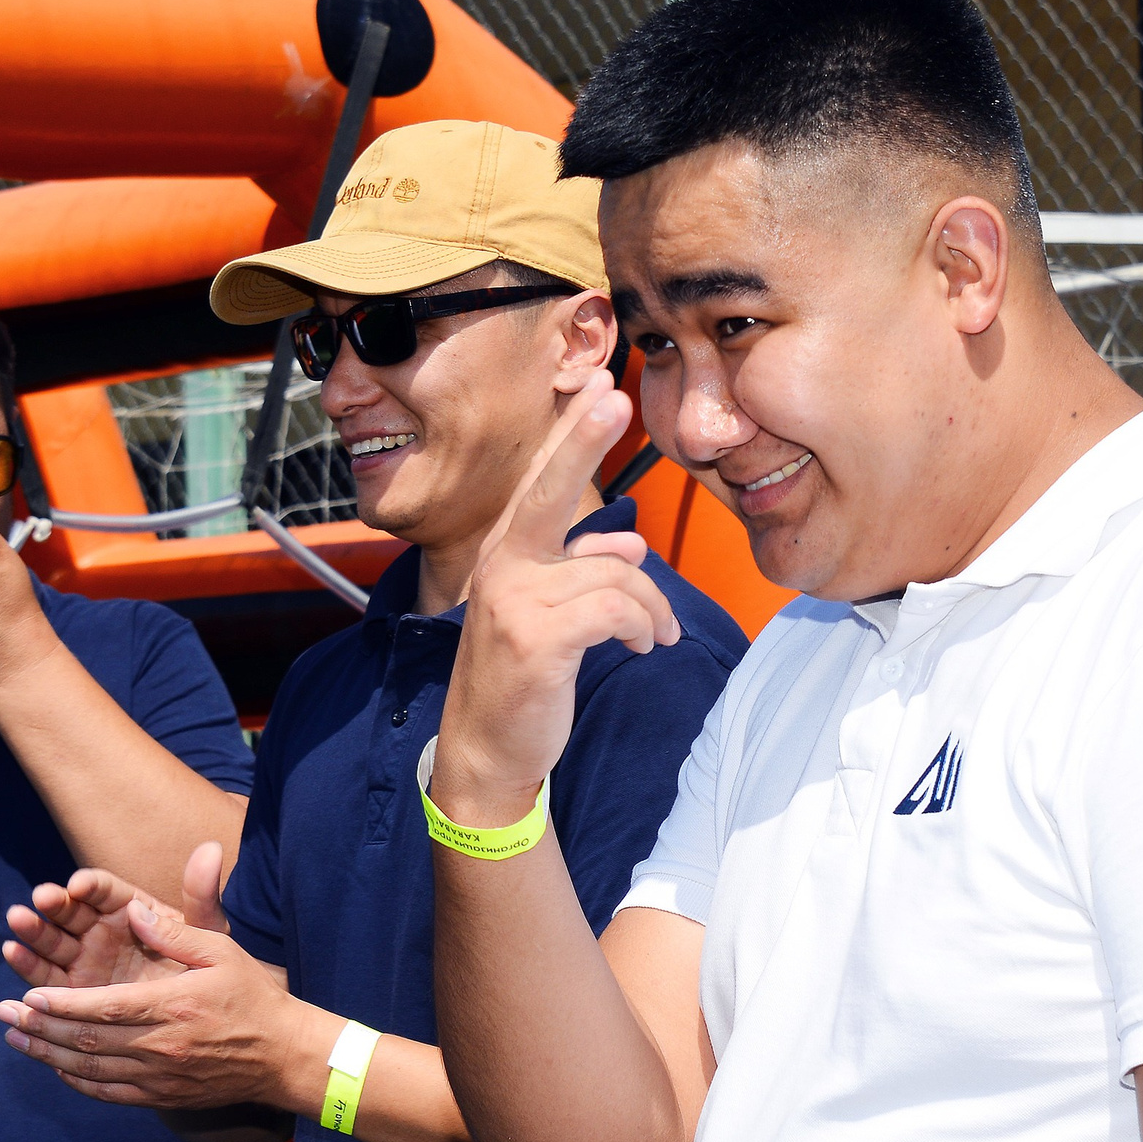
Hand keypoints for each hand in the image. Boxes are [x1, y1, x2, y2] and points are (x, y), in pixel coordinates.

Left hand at [0, 897, 332, 1110]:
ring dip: (46, 1054)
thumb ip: (175, 932)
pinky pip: (108, 1092)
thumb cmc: (252, 996)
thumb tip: (131, 909)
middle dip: (39, 1025)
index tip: (28, 994)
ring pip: (89, 1069)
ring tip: (14, 1037)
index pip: (101, 1007)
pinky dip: (76, 1080)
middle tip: (3, 1012)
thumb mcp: (221, 951)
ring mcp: (158, 1076)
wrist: (283, 1056)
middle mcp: (159, 1046)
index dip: (60, 1003)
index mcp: (170, 1006)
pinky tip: (53, 1066)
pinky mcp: (161, 1096)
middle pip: (85, 1040)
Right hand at [4, 842, 229, 991]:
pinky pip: (46, 976)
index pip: (105, 891)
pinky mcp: (70, 991)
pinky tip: (13, 952)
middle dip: (54, 904)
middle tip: (39, 899)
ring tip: (17, 920)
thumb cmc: (203, 969)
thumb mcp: (206, 933)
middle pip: (71, 911)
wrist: (194, 1019)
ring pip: (53, 940)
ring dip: (33, 930)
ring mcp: (82, 959)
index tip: (80, 886)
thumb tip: (212, 848)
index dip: (92, 886)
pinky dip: (28, 964)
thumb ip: (202, 895)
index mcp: (129, 908)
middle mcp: (99, 929)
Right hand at [432, 368, 677, 820]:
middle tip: (614, 397)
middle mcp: (502, 566)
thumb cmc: (521, 682)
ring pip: (615, 574)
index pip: (539, 481)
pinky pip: (615, 610)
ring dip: (651, 607)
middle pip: (549, 491)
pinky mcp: (535, 640)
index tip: (601, 388)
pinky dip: (643, 626)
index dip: (571, 434)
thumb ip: (584, 573)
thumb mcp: (550, 617)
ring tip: (656, 635)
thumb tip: (630, 547)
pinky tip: (646, 646)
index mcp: (506, 554)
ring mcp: (514, 601)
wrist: (486, 753)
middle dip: (583, 439)